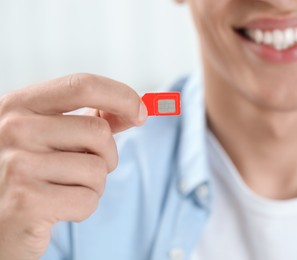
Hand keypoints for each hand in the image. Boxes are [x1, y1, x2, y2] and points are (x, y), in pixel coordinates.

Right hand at [0, 74, 146, 258]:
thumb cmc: (30, 173)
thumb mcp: (49, 136)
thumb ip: (89, 119)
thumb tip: (133, 109)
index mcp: (20, 105)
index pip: (82, 86)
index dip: (122, 97)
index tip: (141, 113)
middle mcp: (14, 129)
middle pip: (98, 131)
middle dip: (107, 155)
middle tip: (87, 169)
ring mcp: (17, 165)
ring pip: (98, 169)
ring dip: (94, 185)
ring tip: (65, 189)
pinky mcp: (27, 202)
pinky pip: (88, 200)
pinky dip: (84, 208)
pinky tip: (58, 208)